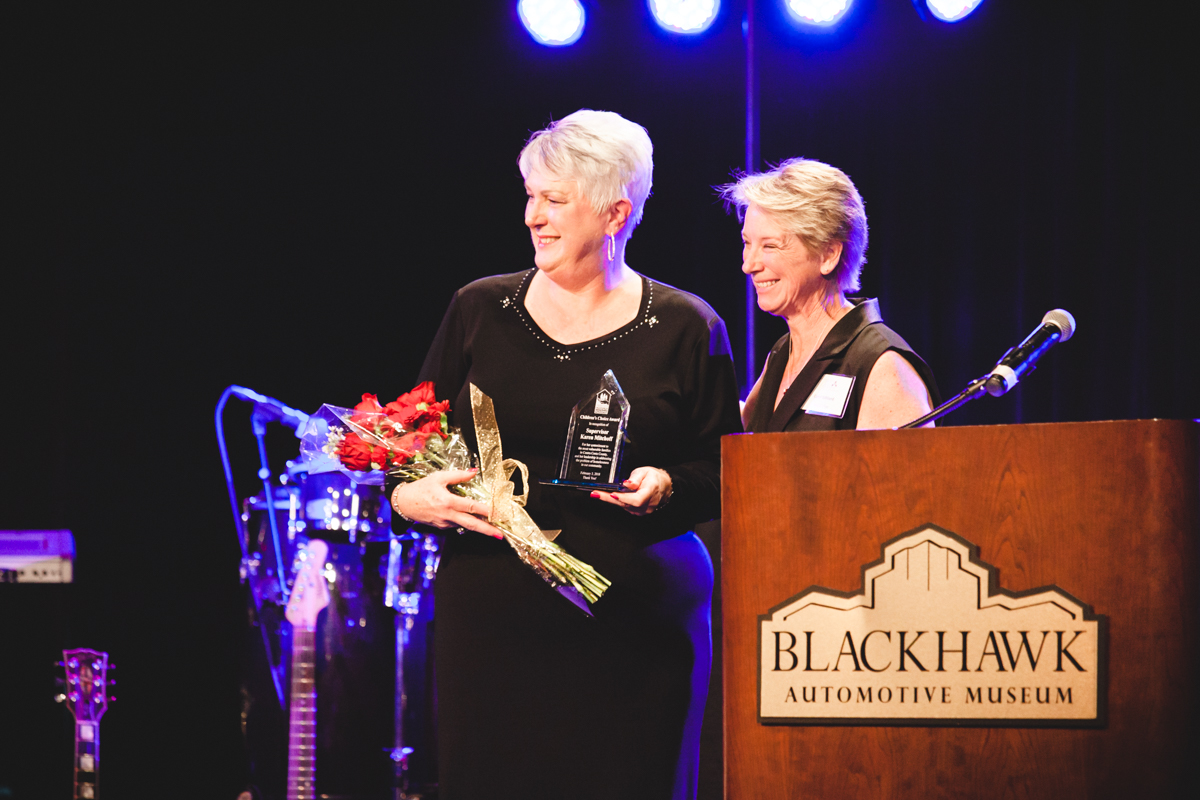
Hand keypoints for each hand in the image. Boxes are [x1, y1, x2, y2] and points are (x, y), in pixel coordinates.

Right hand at [391, 469, 505, 538]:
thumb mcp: (439, 477)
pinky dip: (464, 521)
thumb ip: (458, 475)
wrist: (402, 503)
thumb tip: (474, 472)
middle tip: (500, 535)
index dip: (487, 511)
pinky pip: (456, 524)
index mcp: (448, 501)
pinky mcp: (441, 527)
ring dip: (478, 525)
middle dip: (487, 530)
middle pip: (471, 524)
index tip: (498, 514)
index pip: (472, 507)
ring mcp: (444, 523)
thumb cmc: (420, 488)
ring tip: (491, 526)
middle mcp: (447, 515)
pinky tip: (468, 517)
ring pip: (464, 525)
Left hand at [590, 466, 671, 516]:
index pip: (637, 499)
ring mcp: (644, 510)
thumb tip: (626, 484)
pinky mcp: (639, 512)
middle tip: (595, 494)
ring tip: (598, 493)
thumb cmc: (654, 478)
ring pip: (624, 507)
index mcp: (651, 491)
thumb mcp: (645, 471)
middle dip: (609, 499)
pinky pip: (626, 508)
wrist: (663, 486)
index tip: (613, 494)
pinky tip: (610, 496)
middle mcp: (648, 503)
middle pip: (626, 504)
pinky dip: (617, 502)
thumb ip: (636, 478)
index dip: (624, 498)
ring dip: (611, 500)